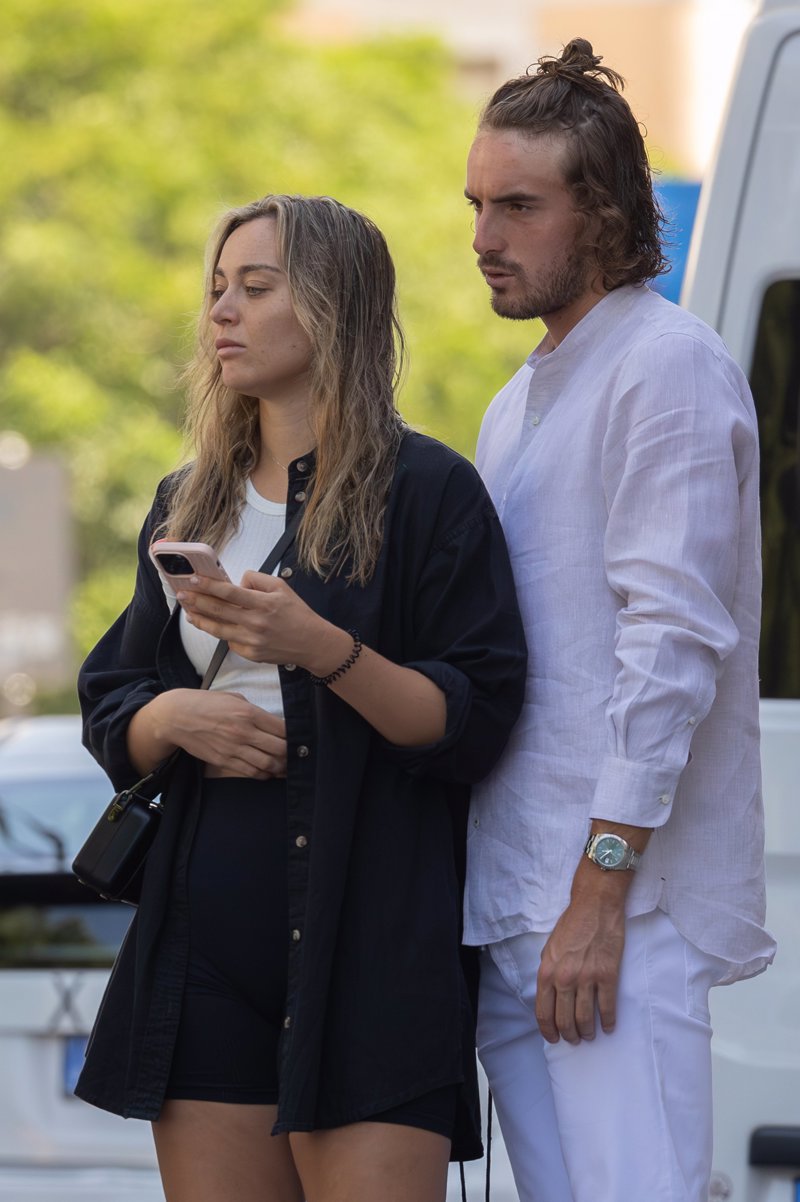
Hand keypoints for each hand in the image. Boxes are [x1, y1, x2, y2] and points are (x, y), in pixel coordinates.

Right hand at [153, 688, 286, 778]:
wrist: (176, 717)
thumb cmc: (205, 703)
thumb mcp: (233, 698)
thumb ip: (254, 711)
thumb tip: (271, 722)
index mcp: (248, 713)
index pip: (282, 728)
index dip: (294, 735)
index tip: (299, 737)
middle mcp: (243, 732)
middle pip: (280, 749)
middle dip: (292, 753)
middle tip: (297, 754)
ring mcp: (233, 749)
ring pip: (268, 764)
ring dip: (281, 767)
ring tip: (287, 766)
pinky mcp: (224, 761)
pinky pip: (251, 772)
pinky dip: (264, 774)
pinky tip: (269, 772)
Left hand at [175, 572, 342, 672]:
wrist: (311, 643)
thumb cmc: (297, 613)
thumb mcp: (282, 587)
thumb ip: (257, 580)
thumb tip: (235, 582)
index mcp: (264, 603)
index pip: (229, 592)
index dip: (209, 585)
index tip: (194, 579)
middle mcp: (256, 623)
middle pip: (218, 611)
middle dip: (197, 601)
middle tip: (182, 595)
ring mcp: (252, 641)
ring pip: (218, 629)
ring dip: (201, 620)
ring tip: (189, 612)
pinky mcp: (250, 654)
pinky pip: (230, 641)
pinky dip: (222, 632)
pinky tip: (215, 625)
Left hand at [535, 882, 625, 1044]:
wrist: (595, 906)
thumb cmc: (571, 924)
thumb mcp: (549, 948)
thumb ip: (548, 972)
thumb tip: (550, 995)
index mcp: (547, 972)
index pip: (543, 1012)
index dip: (548, 1030)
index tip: (554, 1039)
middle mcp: (564, 979)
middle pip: (564, 1020)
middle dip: (569, 1035)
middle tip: (574, 1039)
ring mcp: (587, 978)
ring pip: (585, 1018)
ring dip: (587, 1032)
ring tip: (589, 1035)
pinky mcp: (607, 975)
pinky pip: (607, 1007)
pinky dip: (608, 1021)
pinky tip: (609, 1026)